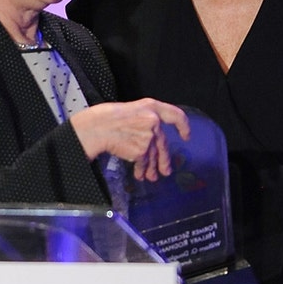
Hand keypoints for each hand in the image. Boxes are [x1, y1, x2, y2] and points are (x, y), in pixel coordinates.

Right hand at [69, 99, 189, 180]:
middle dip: (164, 159)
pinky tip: (139, 174)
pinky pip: (143, 162)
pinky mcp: (141, 150)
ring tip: (151, 177)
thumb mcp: (131, 111)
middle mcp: (153, 121)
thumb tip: (151, 137)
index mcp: (151, 107)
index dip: (184, 126)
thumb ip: (145, 120)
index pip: (176, 115)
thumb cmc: (107, 118)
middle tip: (166, 170)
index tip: (186, 135)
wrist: (96, 128)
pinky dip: (141, 169)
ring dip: (152, 168)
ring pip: (153, 155)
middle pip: (163, 143)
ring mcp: (148, 137)